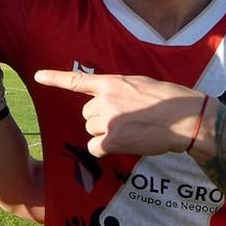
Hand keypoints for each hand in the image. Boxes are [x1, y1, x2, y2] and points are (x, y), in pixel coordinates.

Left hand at [33, 70, 206, 157]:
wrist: (186, 118)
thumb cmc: (169, 100)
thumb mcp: (139, 84)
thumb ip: (118, 90)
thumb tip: (107, 102)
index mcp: (112, 82)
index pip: (77, 80)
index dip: (55, 78)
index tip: (38, 76)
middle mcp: (105, 100)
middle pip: (87, 114)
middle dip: (101, 118)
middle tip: (127, 119)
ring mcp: (107, 120)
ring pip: (91, 130)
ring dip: (105, 133)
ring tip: (131, 130)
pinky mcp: (112, 140)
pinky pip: (95, 147)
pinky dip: (104, 149)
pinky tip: (123, 144)